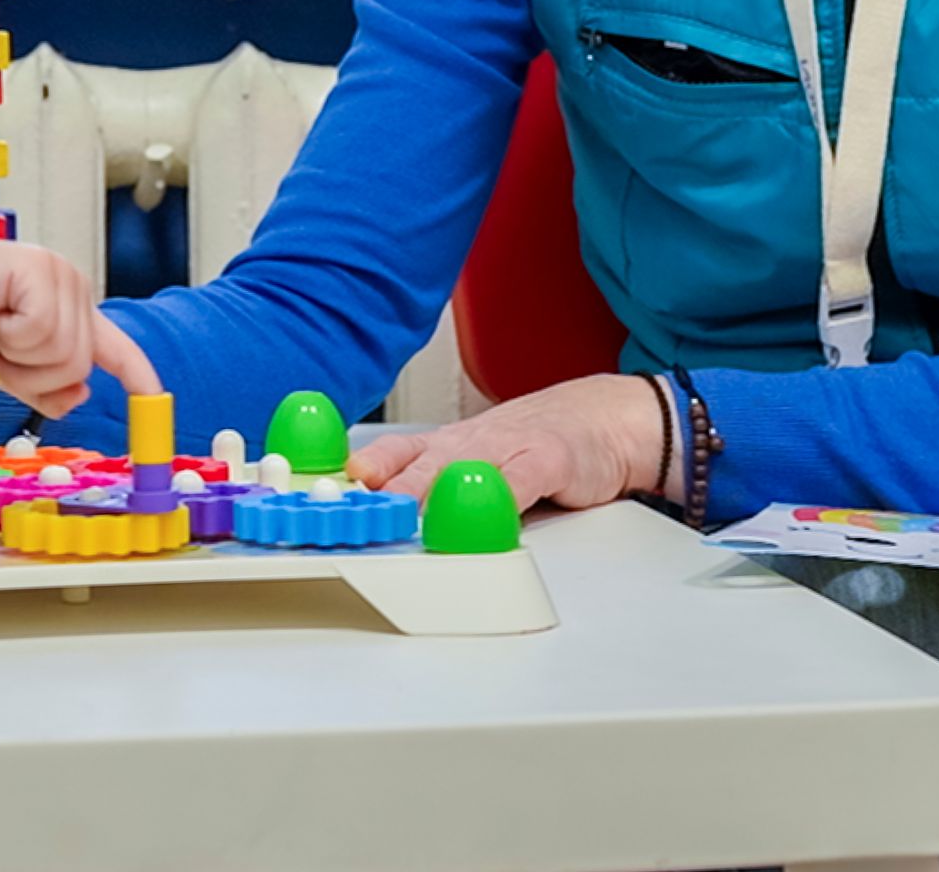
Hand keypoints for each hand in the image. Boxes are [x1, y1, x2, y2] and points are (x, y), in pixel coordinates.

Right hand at [0, 240, 159, 415]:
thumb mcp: (9, 371)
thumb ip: (47, 387)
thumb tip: (81, 395)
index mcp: (69, 311)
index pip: (115, 347)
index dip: (137, 375)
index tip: (155, 400)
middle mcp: (72, 289)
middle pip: (80, 366)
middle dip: (33, 377)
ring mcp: (60, 276)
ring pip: (64, 354)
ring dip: (19, 360)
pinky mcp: (42, 271)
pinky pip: (42, 332)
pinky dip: (10, 338)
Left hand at [347, 374, 665, 514]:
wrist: (605, 420)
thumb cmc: (536, 444)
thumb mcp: (477, 460)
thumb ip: (435, 485)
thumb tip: (382, 518)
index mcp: (450, 444)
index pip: (396, 451)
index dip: (366, 468)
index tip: (333, 488)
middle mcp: (471, 442)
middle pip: (422, 463)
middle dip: (388, 486)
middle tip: (358, 508)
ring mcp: (510, 448)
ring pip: (463, 468)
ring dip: (430, 489)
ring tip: (403, 514)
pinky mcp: (549, 460)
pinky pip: (521, 480)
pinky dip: (500, 498)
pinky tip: (482, 514)